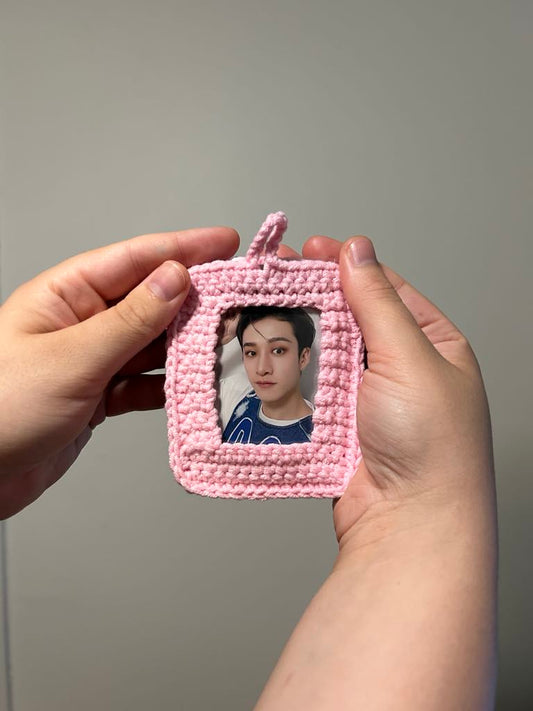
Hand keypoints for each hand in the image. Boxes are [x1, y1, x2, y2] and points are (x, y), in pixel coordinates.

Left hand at [0, 226, 238, 518]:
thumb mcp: (72, 359)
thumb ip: (130, 321)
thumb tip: (175, 279)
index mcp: (65, 295)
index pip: (134, 260)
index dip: (184, 248)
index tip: (225, 242)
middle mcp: (81, 323)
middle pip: (149, 300)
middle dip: (194, 297)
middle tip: (238, 295)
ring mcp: (91, 360)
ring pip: (151, 343)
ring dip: (186, 344)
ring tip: (224, 340)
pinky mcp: (97, 396)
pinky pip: (143, 383)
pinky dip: (167, 386)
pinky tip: (189, 387)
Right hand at [299, 235, 494, 552]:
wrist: (409, 525)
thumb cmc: (431, 447)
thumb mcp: (410, 358)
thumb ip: (378, 303)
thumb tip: (358, 252)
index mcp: (432, 344)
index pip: (385, 289)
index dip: (347, 265)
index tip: (310, 250)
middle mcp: (403, 369)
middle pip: (352, 318)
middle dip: (316, 296)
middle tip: (277, 277)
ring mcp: (370, 398)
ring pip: (328, 353)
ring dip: (302, 335)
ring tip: (267, 310)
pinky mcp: (343, 425)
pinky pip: (315, 389)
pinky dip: (296, 374)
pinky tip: (276, 358)